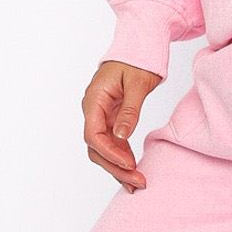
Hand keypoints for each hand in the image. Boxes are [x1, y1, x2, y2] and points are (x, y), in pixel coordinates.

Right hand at [81, 59, 162, 191]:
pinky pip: (112, 144)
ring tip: (138, 183)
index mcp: (94, 99)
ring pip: (103, 149)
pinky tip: (133, 173)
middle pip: (96, 147)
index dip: (110, 153)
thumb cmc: (137, 60)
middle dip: (115, 167)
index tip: (129, 164)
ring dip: (119, 167)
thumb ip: (130, 111)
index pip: (93, 134)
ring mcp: (101, 116)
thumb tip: (122, 137)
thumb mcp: (137, 84)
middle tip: (137, 182)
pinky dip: (122, 158)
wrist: (138, 47)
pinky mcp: (111, 120)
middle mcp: (93, 110)